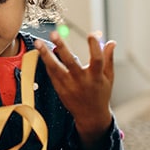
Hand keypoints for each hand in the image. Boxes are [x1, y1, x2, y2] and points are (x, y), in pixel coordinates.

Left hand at [34, 31, 114, 149]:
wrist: (90, 115)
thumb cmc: (101, 93)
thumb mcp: (108, 77)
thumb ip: (108, 59)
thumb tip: (111, 41)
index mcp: (96, 77)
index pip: (97, 60)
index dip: (95, 47)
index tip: (92, 34)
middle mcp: (82, 81)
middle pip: (70, 62)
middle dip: (62, 47)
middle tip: (53, 33)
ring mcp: (69, 86)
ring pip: (55, 68)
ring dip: (46, 55)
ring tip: (38, 43)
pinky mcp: (60, 89)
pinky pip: (52, 74)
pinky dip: (47, 63)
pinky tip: (42, 53)